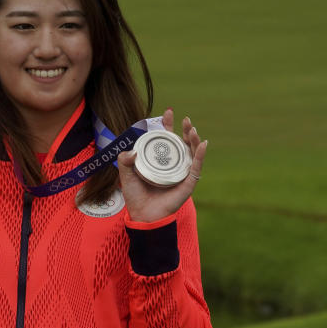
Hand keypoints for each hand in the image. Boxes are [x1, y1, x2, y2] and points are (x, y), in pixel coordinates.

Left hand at [116, 108, 207, 222]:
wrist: (143, 215)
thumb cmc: (136, 196)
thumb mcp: (126, 175)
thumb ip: (125, 160)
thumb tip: (132, 150)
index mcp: (159, 160)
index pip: (166, 139)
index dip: (168, 125)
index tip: (168, 112)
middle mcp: (172, 164)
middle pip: (182, 143)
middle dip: (185, 129)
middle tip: (185, 119)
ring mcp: (181, 173)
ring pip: (192, 152)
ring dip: (193, 139)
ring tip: (192, 129)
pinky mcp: (188, 183)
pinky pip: (196, 167)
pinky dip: (200, 155)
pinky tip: (202, 145)